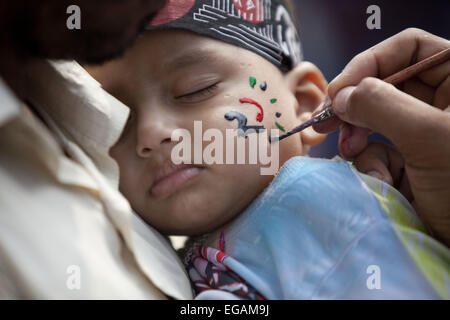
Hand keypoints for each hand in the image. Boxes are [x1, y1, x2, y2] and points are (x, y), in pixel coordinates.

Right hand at [314, 28, 449, 246]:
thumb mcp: (430, 135)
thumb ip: (382, 105)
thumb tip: (342, 96)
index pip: (409, 48)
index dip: (371, 62)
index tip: (342, 89)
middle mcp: (441, 102)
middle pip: (384, 83)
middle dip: (355, 103)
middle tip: (328, 118)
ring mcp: (421, 133)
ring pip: (373, 118)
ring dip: (356, 136)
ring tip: (349, 150)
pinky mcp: (407, 161)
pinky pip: (374, 151)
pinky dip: (369, 164)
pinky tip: (379, 181)